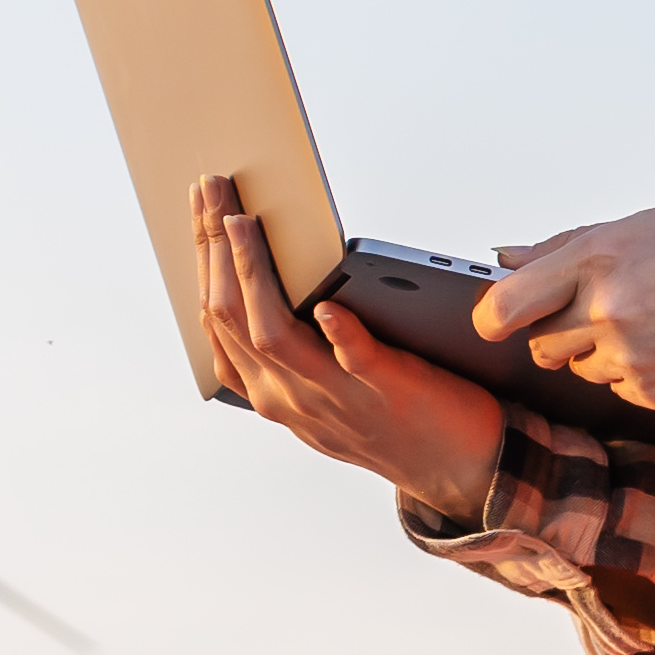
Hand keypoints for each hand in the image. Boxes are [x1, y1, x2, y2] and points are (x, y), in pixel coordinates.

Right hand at [192, 174, 508, 522]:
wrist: (454, 466)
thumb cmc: (388, 411)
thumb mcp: (319, 386)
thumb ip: (292, 343)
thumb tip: (271, 263)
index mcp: (269, 390)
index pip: (218, 320)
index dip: (203, 260)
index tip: (200, 208)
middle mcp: (289, 396)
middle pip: (232, 316)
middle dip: (214, 247)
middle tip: (210, 188)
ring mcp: (334, 396)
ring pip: (272, 334)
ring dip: (251, 273)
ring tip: (242, 222)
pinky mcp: (385, 389)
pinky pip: (353, 361)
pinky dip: (337, 333)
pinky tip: (328, 305)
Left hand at [471, 204, 654, 419]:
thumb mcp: (648, 225)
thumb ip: (568, 246)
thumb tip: (504, 260)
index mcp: (598, 260)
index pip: (505, 304)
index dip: (493, 317)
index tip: (495, 320)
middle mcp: (608, 312)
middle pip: (540, 344)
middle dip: (559, 331)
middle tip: (604, 311)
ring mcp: (632, 360)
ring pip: (581, 369)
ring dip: (602, 353)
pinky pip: (621, 391)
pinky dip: (639, 376)